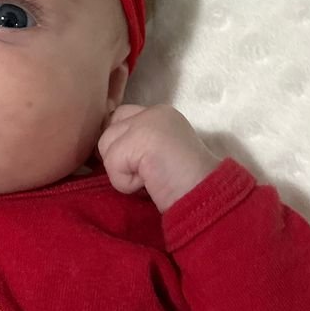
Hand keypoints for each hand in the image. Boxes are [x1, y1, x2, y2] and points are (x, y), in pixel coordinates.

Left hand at [96, 103, 220, 212]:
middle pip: (108, 129)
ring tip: (151, 179)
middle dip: (117, 156)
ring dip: (122, 172)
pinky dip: (126, 183)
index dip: (118, 143)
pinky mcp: (140, 139)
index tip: (136, 166)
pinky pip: (111, 165)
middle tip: (145, 174)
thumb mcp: (160, 156)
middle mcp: (154, 112)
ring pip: (105, 146)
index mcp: (161, 115)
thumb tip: (102, 150)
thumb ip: (137, 144)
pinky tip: (151, 183)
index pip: (119, 117)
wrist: (207, 198)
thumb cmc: (184, 187)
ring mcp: (147, 122)